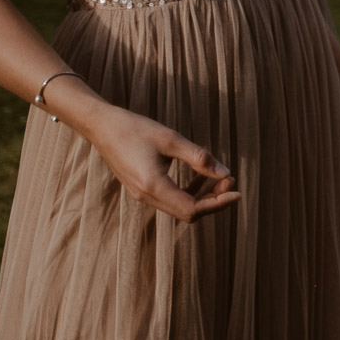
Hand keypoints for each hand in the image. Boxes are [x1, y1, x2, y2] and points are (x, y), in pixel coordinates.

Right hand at [82, 103, 239, 220]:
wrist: (102, 126)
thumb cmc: (136, 129)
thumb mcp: (172, 140)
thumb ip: (200, 158)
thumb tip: (226, 173)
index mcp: (153, 186)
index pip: (192, 209)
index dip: (218, 204)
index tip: (237, 192)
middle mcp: (146, 196)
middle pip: (188, 213)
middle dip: (213, 201)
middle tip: (231, 182)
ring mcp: (142, 195)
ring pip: (180, 207)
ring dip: (203, 197)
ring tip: (220, 178)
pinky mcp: (142, 189)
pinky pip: (171, 199)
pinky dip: (189, 191)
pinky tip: (201, 176)